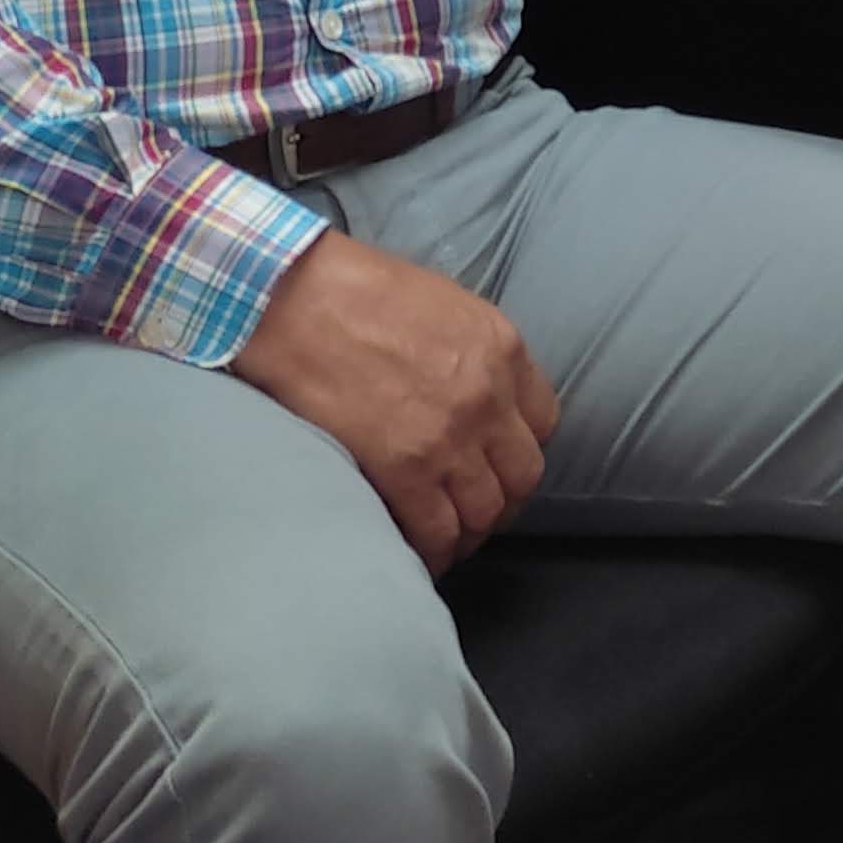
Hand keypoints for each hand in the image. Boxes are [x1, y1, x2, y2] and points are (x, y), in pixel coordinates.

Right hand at [230, 231, 559, 571]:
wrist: (298, 300)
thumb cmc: (357, 291)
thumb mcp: (444, 305)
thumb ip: (472, 353)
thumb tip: (471, 394)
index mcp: (502, 349)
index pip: (544, 422)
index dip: (520, 448)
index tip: (498, 462)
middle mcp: (488, 398)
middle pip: (523, 475)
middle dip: (503, 499)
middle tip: (476, 509)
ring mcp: (450, 439)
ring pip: (485, 513)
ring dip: (469, 531)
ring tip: (447, 537)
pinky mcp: (405, 470)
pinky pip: (437, 532)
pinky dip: (433, 552)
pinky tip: (419, 552)